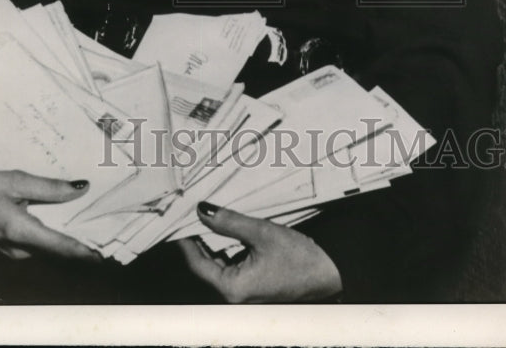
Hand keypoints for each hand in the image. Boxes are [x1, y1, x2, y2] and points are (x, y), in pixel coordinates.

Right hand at [0, 170, 101, 261]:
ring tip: (99, 210)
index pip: (62, 246)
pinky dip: (57, 228)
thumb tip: (81, 188)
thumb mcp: (14, 180)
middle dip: (85, 233)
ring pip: (52, 242)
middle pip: (61, 245)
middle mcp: (21, 249)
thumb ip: (49, 187)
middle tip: (112, 217)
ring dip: (72, 230)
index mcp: (20, 232)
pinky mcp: (13, 246)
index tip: (110, 247)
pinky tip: (71, 211)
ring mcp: (16, 250)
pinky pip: (41, 239)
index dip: (88, 248)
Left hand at [178, 202, 341, 302]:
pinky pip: (230, 264)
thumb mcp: (262, 233)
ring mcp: (243, 290)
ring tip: (203, 215)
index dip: (184, 239)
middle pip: (205, 263)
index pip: (196, 262)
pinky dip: (224, 247)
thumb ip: (229, 222)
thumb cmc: (300, 259)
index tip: (175, 218)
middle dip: (197, 237)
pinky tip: (224, 229)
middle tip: (188, 211)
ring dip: (210, 241)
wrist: (330, 275)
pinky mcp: (252, 284)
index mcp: (232, 288)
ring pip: (217, 262)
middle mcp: (234, 294)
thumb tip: (202, 211)